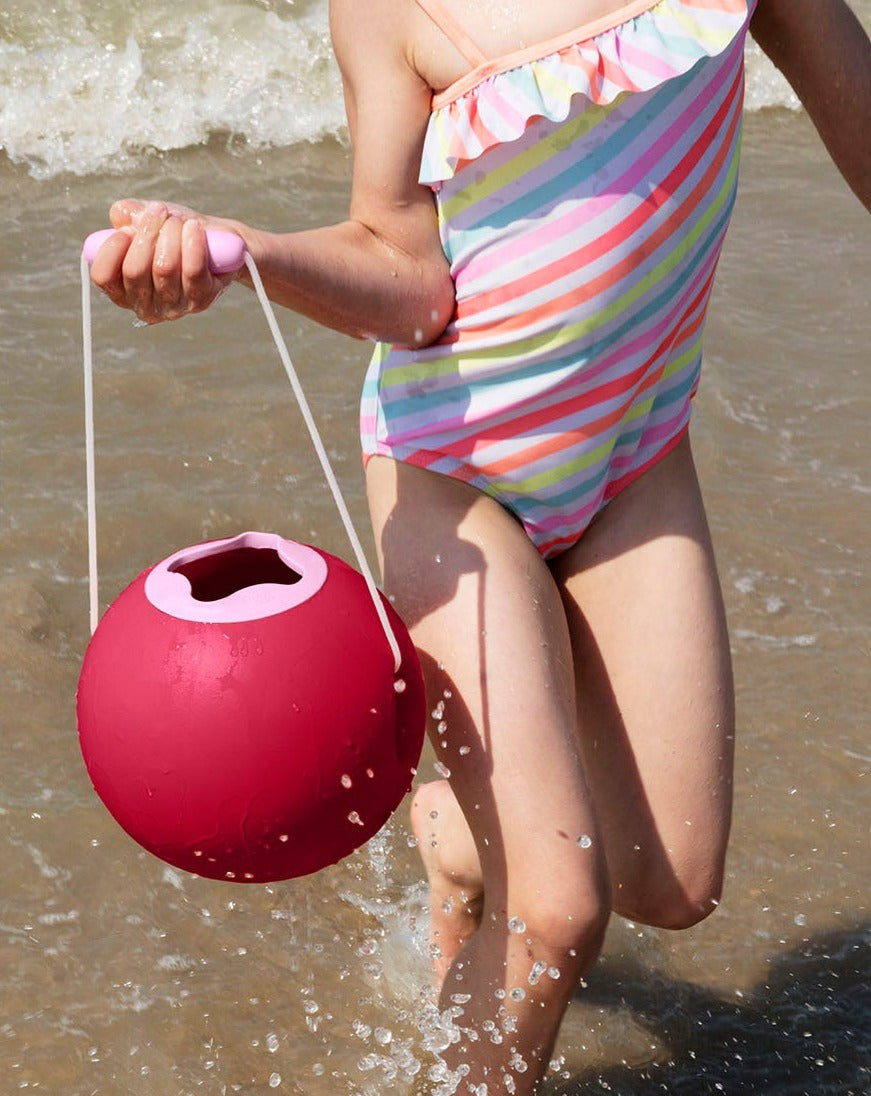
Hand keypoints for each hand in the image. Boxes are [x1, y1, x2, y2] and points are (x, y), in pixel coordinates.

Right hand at [89, 199, 240, 323]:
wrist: (218, 244)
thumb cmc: (176, 234)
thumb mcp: (148, 220)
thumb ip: (129, 214)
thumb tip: (121, 214)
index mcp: (124, 290)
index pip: (103, 277)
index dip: (110, 251)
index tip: (125, 229)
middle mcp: (146, 305)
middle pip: (134, 270)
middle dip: (146, 232)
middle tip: (159, 211)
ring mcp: (174, 307)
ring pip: (164, 268)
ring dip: (171, 233)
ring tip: (179, 220)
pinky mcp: (200, 300)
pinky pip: (193, 270)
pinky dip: (192, 243)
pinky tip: (194, 227)